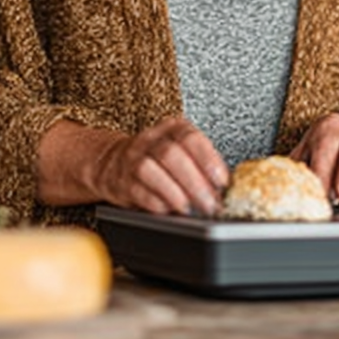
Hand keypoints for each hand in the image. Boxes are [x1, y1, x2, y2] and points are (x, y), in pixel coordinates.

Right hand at [92, 117, 228, 215]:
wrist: (114, 161)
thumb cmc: (158, 158)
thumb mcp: (182, 149)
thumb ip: (202, 164)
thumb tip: (224, 188)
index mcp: (172, 128)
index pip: (191, 138)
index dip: (208, 160)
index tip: (221, 181)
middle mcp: (151, 140)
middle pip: (171, 155)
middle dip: (194, 182)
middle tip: (209, 203)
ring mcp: (133, 159)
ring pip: (151, 170)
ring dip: (173, 192)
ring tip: (188, 207)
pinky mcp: (122, 181)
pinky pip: (137, 190)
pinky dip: (155, 202)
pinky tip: (168, 209)